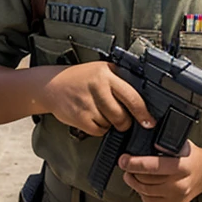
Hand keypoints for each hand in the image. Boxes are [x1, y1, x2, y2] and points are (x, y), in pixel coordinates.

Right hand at [39, 62, 155, 136]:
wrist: (51, 84)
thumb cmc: (80, 78)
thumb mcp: (102, 71)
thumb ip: (120, 81)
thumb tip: (143, 99)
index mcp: (107, 74)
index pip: (132, 95)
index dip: (143, 112)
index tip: (149, 121)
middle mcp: (98, 87)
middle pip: (121, 115)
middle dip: (125, 122)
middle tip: (122, 119)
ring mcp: (87, 103)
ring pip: (110, 124)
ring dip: (109, 123)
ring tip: (100, 111)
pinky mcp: (79, 117)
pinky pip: (98, 130)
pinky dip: (98, 128)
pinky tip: (92, 116)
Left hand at [118, 141, 201, 201]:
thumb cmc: (192, 157)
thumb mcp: (180, 145)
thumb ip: (163, 144)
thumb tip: (140, 142)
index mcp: (183, 166)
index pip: (153, 166)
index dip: (135, 163)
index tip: (123, 160)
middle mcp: (181, 184)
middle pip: (146, 180)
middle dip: (132, 171)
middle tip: (125, 164)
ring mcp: (177, 197)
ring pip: (146, 191)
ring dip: (134, 182)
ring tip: (131, 174)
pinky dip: (142, 193)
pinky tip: (142, 184)